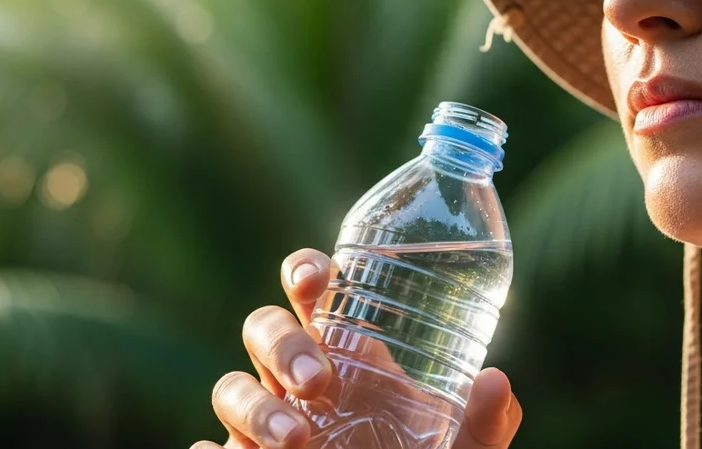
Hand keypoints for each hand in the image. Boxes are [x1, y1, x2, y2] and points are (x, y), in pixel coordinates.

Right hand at [191, 248, 522, 448]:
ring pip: (229, 388)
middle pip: (263, 329)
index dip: (304, 270)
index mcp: (345, 352)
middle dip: (280, 344)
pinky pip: (206, 447)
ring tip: (295, 441)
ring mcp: (262, 422)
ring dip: (253, 406)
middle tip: (317, 381)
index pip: (311, 290)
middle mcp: (296, 378)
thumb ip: (483, 424)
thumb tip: (496, 380)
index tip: (316, 278)